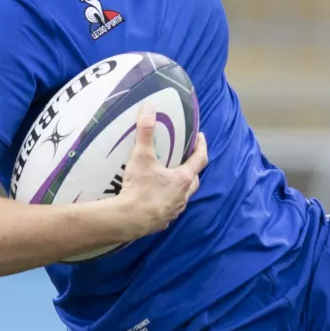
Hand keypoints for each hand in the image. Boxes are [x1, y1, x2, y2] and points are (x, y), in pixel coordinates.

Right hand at [114, 105, 207, 240]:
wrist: (128, 220)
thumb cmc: (139, 188)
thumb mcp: (142, 157)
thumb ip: (146, 132)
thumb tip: (148, 109)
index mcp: (183, 179)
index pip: (200, 159)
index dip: (202, 147)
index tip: (200, 137)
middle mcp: (183, 196)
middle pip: (194, 179)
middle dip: (191, 168)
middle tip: (184, 159)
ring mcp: (174, 210)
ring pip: (182, 196)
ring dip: (179, 187)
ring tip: (168, 178)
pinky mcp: (162, 221)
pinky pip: (169, 209)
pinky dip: (166, 201)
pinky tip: (155, 198)